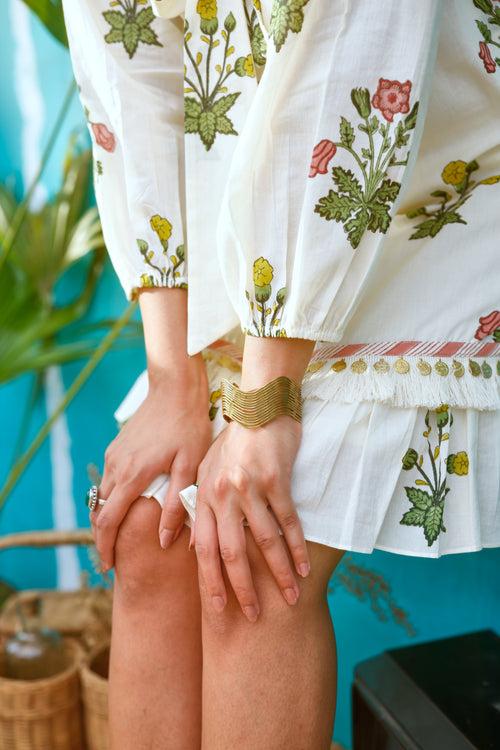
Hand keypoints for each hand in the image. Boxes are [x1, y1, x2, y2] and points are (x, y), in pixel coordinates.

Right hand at [93, 358, 211, 570]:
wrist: (175, 389)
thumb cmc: (188, 427)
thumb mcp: (189, 467)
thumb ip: (175, 506)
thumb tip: (164, 541)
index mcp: (132, 476)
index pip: (108, 522)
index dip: (106, 547)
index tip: (109, 567)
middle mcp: (116, 467)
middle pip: (99, 512)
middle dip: (102, 538)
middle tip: (112, 559)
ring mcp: (114, 455)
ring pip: (100, 495)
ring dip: (105, 518)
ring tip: (118, 537)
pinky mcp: (117, 447)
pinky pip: (108, 479)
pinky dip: (110, 499)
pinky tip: (126, 507)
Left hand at [194, 416, 309, 622]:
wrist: (259, 405)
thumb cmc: (234, 440)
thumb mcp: (207, 469)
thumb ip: (200, 506)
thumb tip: (195, 544)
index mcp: (204, 495)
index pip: (203, 548)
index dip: (209, 582)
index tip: (217, 611)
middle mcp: (223, 494)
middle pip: (231, 553)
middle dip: (241, 590)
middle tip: (252, 618)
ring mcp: (250, 487)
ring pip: (264, 542)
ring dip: (277, 575)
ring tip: (289, 599)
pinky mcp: (276, 480)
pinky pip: (288, 522)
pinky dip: (296, 548)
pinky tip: (303, 568)